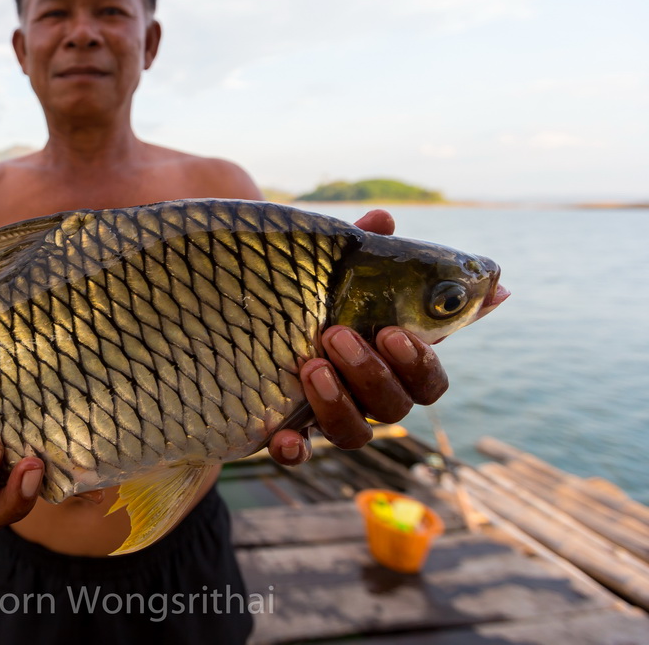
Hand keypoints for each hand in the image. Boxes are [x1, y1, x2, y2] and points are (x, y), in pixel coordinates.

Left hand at [266, 209, 448, 465]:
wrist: (243, 322)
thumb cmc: (307, 295)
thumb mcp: (329, 270)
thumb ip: (359, 250)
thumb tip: (383, 218)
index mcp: (388, 360)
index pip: (429, 379)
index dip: (424, 363)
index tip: (394, 334)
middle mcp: (367, 395)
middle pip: (395, 406)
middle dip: (371, 373)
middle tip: (336, 335)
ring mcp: (330, 417)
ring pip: (356, 434)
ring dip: (339, 403)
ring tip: (311, 365)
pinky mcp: (290, 432)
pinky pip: (301, 454)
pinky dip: (296, 450)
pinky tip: (286, 438)